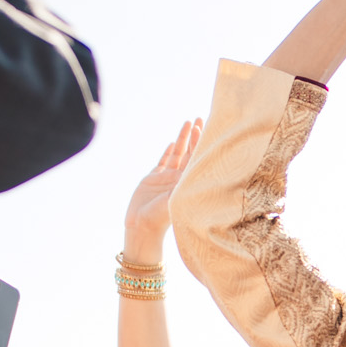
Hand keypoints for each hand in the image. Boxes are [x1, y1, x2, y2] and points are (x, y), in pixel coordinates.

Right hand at [123, 119, 201, 260]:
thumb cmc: (161, 217)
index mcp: (187, 182)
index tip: (203, 127)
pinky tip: (173, 142)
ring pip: (177, 154)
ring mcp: (166, 178)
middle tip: (201, 118)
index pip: (197, 157)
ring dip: (183, 138)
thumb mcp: (175, 199)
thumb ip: (184, 183)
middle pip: (190, 152)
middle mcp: (179, 178)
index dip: (200, 141)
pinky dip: (168, 152)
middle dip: (195, 136)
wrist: (142, 227)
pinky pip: (162, 162)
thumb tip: (197, 166)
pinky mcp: (152, 180)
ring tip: (188, 123)